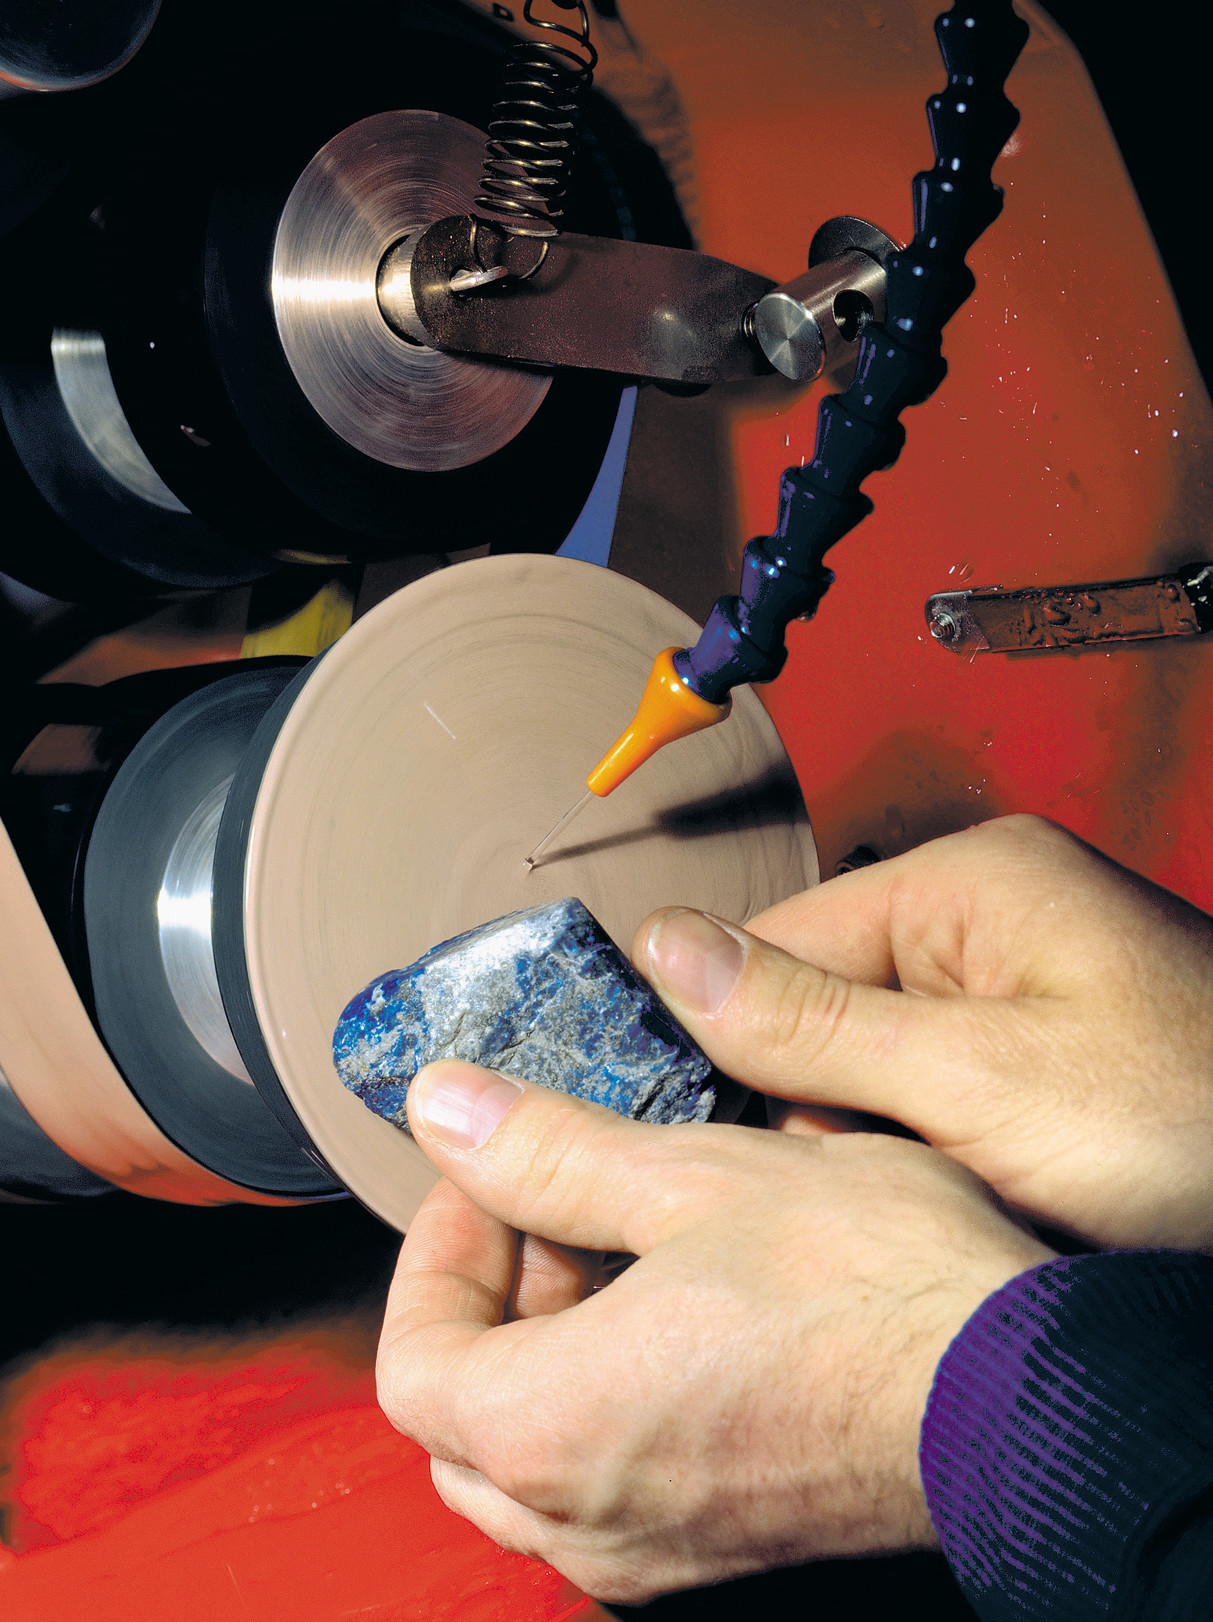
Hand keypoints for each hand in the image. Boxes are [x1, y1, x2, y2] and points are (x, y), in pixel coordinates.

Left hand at [378, 1063, 1050, 1602]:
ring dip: (546, 1342)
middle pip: (459, 1414)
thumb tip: (445, 1108)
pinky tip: (682, 1305)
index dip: (436, 1247)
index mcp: (553, 1431)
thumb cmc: (871, 1290)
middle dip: (489, 1294)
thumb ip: (546, 1151)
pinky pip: (609, 1480)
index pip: (413, 1355)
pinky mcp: (723, 1546)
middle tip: (545, 1203)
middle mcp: (589, 1520)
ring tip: (621, 1241)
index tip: (485, 1174)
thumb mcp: (691, 1179)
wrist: (1023, 1389)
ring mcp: (659, 1550)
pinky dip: (607, 1391)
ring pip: (530, 1455)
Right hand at [636, 813, 1212, 1249]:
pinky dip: (936, 1171)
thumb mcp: (985, 1085)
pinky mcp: (1043, 1067)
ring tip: (948, 1206)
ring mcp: (1020, 1000)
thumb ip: (815, 1023)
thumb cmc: (1204, 1135)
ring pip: (871, 1080)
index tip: (712, 1138)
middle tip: (883, 1189)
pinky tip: (977, 1211)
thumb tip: (664, 947)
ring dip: (883, 1157)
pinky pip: (934, 1112)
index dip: (737, 1046)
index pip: (778, 943)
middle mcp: (989, 927)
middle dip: (828, 1118)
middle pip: (820, 1018)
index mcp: (970, 885)